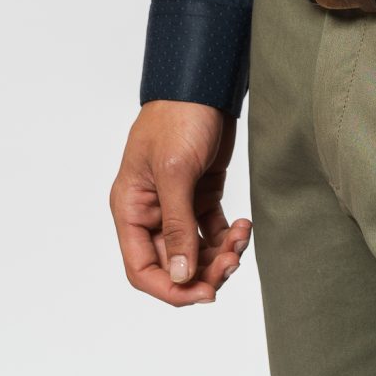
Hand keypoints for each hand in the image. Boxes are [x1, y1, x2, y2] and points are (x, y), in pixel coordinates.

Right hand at [111, 101, 253, 304]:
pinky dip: (228, 237)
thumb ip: (177, 225)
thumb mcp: (175, 171)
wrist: (204, 82)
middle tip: (231, 264)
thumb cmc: (178, 117)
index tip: (202, 294)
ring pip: (196, 251)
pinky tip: (244, 227)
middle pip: (172, 264)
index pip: (141, 268)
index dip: (170, 289)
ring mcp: (177, 204)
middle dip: (203, 271)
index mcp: (131, 209)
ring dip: (220, 255)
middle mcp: (152, 212)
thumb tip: (180, 275)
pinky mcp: (201, 194)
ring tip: (241, 240)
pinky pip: (212, 231)